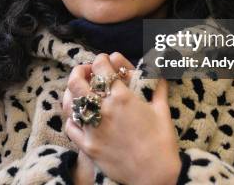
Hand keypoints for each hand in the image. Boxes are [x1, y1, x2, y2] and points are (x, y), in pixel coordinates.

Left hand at [64, 53, 180, 184]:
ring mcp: (93, 128)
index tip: (103, 60)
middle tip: (86, 71)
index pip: (101, 67)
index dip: (100, 60)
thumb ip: (158, 86)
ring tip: (79, 91)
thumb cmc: (162, 142)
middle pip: (77, 81)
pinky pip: (71, 127)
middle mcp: (103, 110)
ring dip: (72, 92)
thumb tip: (160, 69)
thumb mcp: (162, 109)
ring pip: (70, 103)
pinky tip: (79, 116)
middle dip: (79, 71)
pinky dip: (72, 118)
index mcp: (122, 97)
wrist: (155, 176)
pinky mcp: (88, 146)